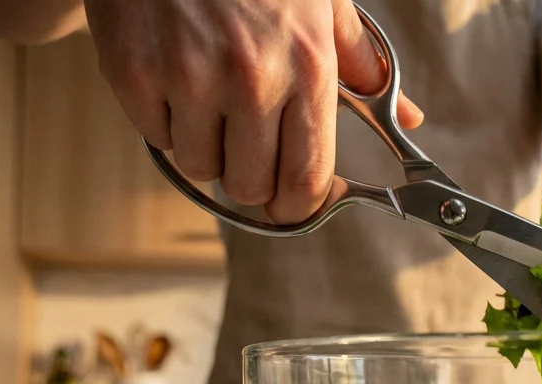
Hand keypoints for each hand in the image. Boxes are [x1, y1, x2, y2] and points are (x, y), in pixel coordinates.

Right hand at [84, 0, 423, 223]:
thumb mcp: (321, 2)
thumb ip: (362, 65)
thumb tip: (407, 117)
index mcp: (307, 67)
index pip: (307, 180)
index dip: (300, 206)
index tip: (295, 203)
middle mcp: (252, 80)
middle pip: (252, 188)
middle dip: (252, 175)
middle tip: (248, 141)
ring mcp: (189, 79)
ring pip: (202, 169)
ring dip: (207, 147)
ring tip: (210, 98)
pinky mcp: (134, 75)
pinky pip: (158, 139)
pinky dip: (166, 120)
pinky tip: (175, 78)